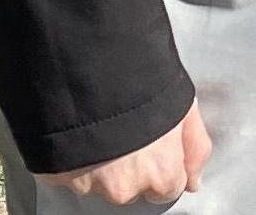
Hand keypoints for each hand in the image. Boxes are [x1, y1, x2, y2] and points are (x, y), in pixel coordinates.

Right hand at [49, 98, 211, 202]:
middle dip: (132, 165)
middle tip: (129, 127)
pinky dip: (76, 158)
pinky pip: (71, 173)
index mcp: (160, 174)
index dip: (163, 163)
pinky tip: (85, 127)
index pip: (167, 188)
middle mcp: (125, 189)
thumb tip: (194, 183)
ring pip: (102, 182)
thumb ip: (195, 148)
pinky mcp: (60, 176)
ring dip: (103, 162)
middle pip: (133, 188)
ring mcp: (90, 185)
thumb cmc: (144, 82)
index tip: (155, 142)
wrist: (94, 66)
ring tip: (105, 121)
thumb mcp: (185, 106)